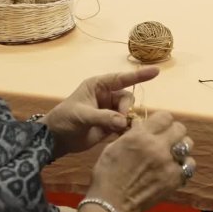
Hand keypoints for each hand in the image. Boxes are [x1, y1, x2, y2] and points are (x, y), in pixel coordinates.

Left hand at [43, 66, 158, 157]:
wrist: (56, 140)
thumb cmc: (64, 120)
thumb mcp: (81, 115)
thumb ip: (103, 117)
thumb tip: (123, 121)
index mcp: (98, 86)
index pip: (122, 78)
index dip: (139, 75)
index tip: (155, 71)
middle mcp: (107, 96)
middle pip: (127, 99)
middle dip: (126, 110)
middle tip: (119, 122)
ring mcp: (110, 111)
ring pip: (128, 113)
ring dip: (128, 121)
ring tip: (120, 131)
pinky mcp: (111, 125)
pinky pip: (126, 125)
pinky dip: (127, 130)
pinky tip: (123, 137)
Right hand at [88, 110, 193, 211]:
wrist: (113, 203)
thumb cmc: (108, 174)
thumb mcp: (114, 146)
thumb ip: (133, 133)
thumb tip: (143, 123)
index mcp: (141, 136)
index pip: (165, 116)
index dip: (163, 120)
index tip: (160, 126)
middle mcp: (158, 147)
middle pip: (180, 128)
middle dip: (173, 132)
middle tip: (167, 139)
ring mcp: (169, 164)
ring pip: (188, 145)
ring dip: (180, 147)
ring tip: (171, 154)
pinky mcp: (175, 179)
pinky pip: (190, 165)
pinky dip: (184, 165)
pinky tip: (174, 168)